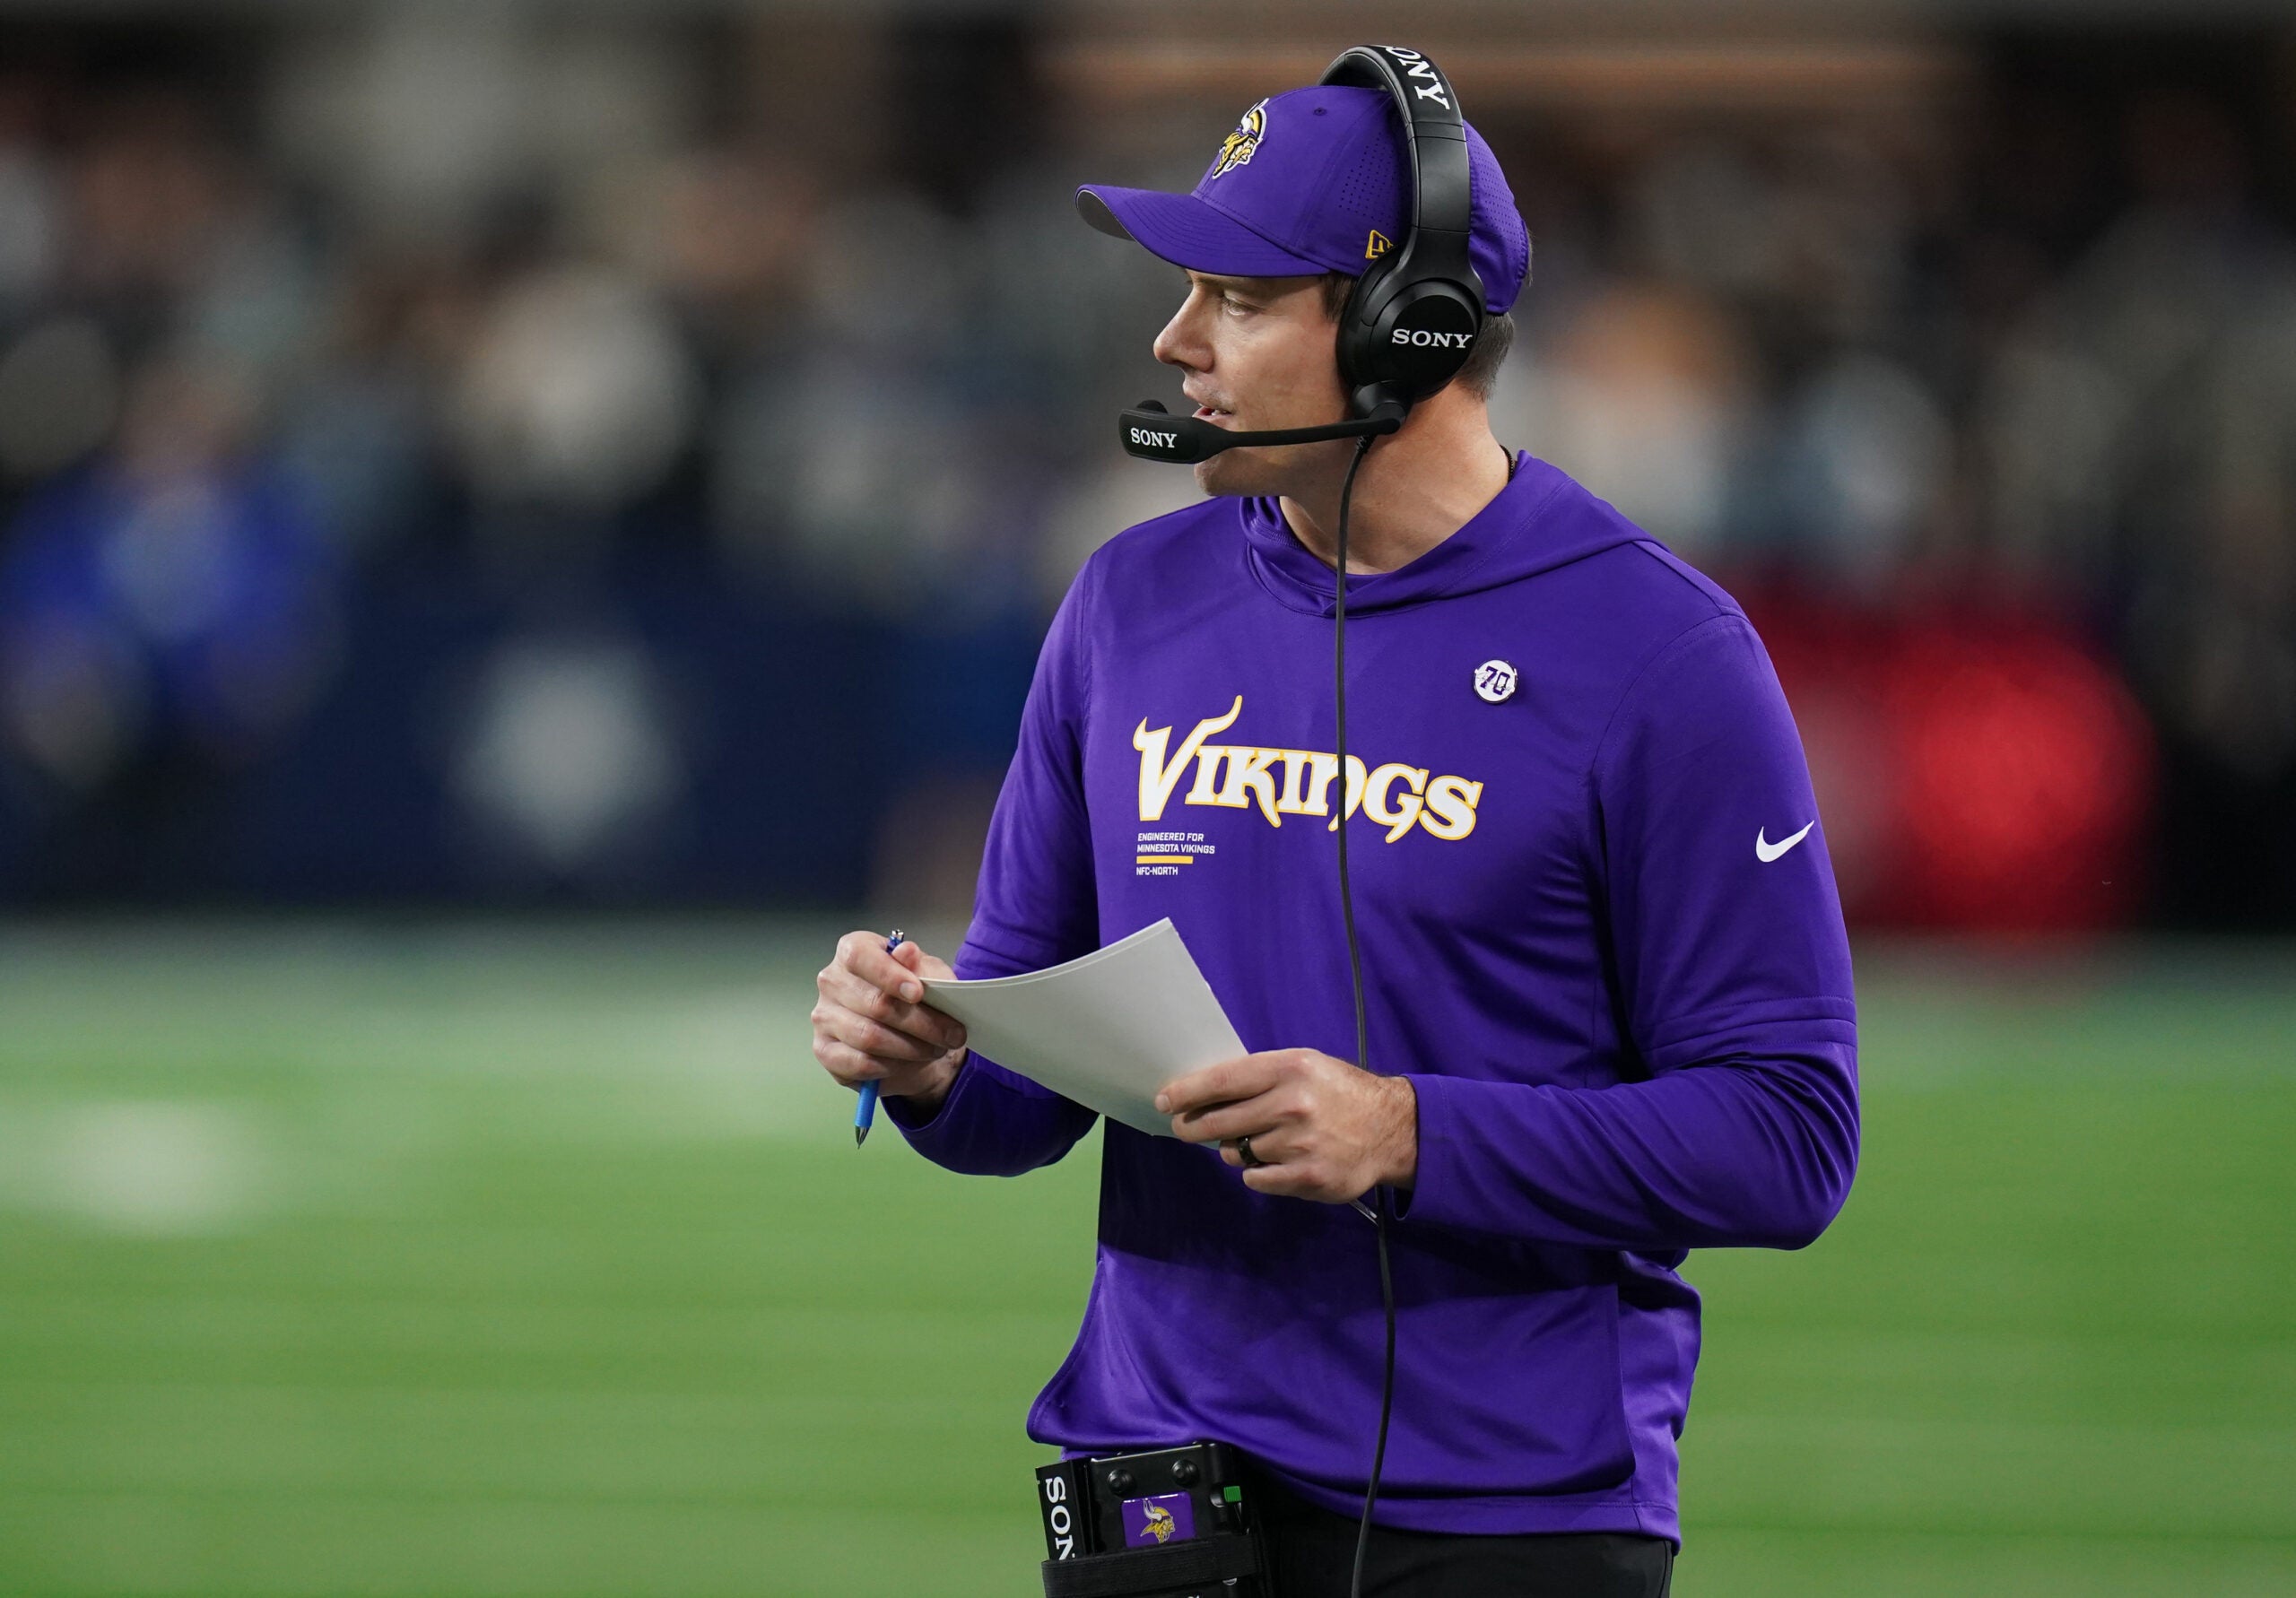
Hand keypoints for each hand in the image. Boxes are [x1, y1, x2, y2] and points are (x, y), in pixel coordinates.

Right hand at [811, 931, 968, 1113]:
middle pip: (874, 1004)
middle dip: (921, 1023)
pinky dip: (889, 1067)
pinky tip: (905, 1063)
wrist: (910, 1036)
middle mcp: (832, 981)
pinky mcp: (825, 1050)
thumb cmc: (916, 997)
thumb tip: (906, 952)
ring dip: (911, 1048)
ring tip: (935, 1049)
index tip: (918, 993)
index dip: (889, 975)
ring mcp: (824, 1017)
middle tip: (952, 1034)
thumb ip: (921, 965)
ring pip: (869, 1037)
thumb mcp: (930, 976)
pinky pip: (858, 1063)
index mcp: (853, 951)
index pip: (860, 956)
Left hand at [1157, 1048, 1415, 1203]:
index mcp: (1289, 1069)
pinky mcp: (1305, 1178)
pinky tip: (1278, 1160)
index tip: (1164, 1100)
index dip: (1186, 1092)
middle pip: (1218, 1121)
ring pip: (1235, 1151)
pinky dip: (1258, 1172)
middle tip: (1185, 1128)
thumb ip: (1259, 1076)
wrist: (1390, 1130)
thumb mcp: (1304, 1066)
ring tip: (1264, 1140)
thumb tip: (1203, 1091)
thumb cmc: (1339, 1093)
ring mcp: (1298, 1144)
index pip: (1221, 1081)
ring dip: (1237, 1148)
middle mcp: (1291, 1105)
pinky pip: (1255, 1178)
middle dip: (1193, 1126)